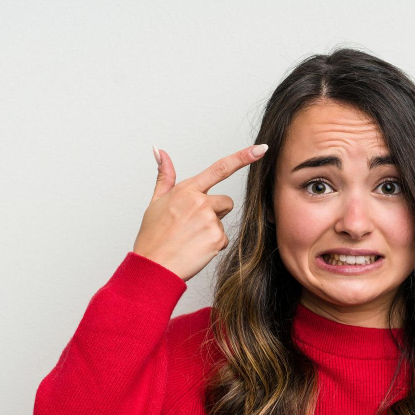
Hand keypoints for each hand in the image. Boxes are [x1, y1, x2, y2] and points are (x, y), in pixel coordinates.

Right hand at [133, 143, 267, 281]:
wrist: (154, 265)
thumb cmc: (153, 236)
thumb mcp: (156, 202)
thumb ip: (165, 176)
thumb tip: (160, 151)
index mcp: (187, 190)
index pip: (220, 168)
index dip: (243, 157)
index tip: (261, 149)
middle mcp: (200, 202)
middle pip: (226, 202)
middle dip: (215, 213)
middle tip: (192, 226)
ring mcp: (209, 220)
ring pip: (223, 222)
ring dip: (212, 230)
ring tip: (191, 238)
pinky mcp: (216, 238)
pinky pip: (223, 239)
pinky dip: (212, 246)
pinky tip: (195, 249)